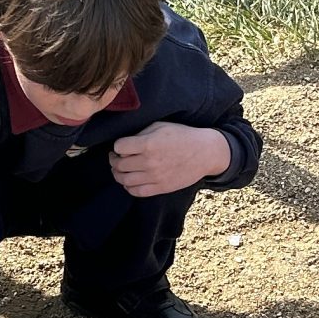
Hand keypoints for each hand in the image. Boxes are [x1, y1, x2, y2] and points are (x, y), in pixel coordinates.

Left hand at [109, 121, 231, 198]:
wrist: (204, 152)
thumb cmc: (182, 136)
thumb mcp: (160, 126)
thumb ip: (140, 133)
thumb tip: (124, 143)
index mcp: (148, 144)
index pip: (118, 146)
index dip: (118, 145)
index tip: (122, 145)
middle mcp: (149, 162)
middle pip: (119, 165)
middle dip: (114, 160)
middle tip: (116, 157)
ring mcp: (154, 177)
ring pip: (124, 180)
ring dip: (118, 174)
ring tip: (121, 169)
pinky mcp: (160, 188)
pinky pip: (136, 192)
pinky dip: (129, 186)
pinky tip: (131, 180)